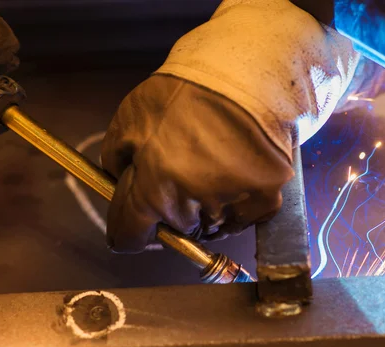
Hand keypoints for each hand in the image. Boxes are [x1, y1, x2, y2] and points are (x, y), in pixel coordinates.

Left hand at [102, 0, 357, 252]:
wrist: (248, 75)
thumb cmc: (185, 92)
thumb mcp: (131, 117)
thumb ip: (118, 160)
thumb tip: (123, 185)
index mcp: (154, 190)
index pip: (130, 235)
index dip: (128, 232)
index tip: (134, 226)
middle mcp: (193, 207)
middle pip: (174, 228)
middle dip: (171, 210)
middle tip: (181, 173)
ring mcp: (232, 206)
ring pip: (210, 225)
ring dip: (205, 208)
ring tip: (212, 169)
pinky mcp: (265, 200)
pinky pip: (244, 218)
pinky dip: (238, 205)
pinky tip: (236, 176)